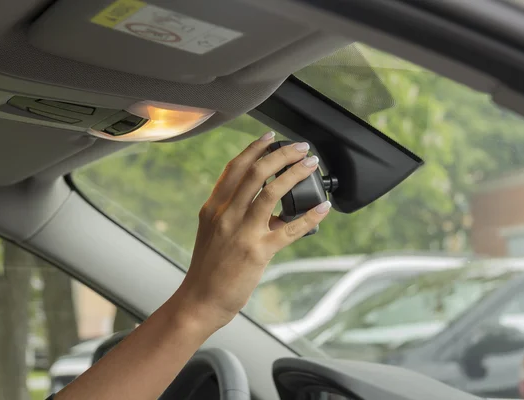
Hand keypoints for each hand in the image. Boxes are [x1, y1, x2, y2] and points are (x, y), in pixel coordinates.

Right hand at [176, 132, 331, 328]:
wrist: (200, 300)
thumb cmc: (208, 269)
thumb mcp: (213, 233)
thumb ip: (233, 214)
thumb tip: (267, 204)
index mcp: (214, 208)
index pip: (234, 168)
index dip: (254, 149)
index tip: (270, 138)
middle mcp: (226, 215)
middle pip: (255, 172)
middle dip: (280, 154)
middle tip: (299, 147)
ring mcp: (242, 232)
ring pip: (271, 191)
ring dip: (294, 173)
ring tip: (310, 164)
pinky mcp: (258, 252)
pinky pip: (289, 229)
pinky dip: (309, 216)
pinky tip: (323, 208)